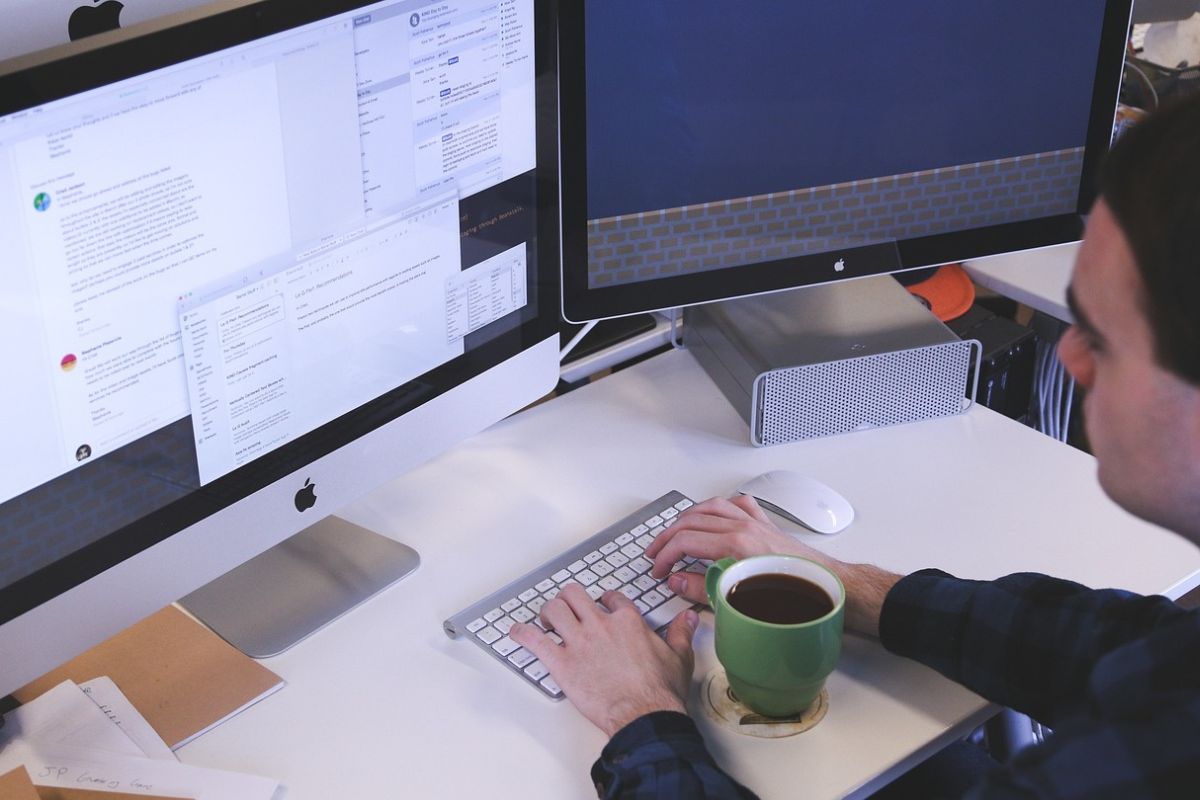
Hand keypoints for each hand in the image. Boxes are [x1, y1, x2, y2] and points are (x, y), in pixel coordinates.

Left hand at [510, 583, 698, 736]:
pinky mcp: (562, 663)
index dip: (604, 601)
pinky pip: (534, 640)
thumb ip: (680, 633)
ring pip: (553, 610)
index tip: (602, 606)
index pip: (610, 598)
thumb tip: (688, 619)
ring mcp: (579, 642)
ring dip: (547, 613)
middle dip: (568, 599)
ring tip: (547, 620)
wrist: (644, 715)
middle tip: (568, 608)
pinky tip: (517, 633)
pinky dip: (522, 634)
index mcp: (628, 621)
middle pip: (575, 595)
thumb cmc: (660, 691)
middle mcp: (600, 625)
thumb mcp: (678, 656)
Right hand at [646, 495, 835, 605]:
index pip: (685, 541)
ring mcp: (755, 522)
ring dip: (688, 517)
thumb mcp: (737, 600)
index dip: (665, 556)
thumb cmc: (792, 596)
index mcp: (736, 544)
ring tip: (675, 531)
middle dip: (668, 537)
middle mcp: (744, 527)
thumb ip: (701, 588)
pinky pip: (738, 505)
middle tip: (657, 554)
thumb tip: (677, 581)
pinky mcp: (766, 525)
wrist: (826, 589)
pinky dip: (721, 507)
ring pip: (711, 506)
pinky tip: (714, 515)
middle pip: (692, 521)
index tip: (659, 570)